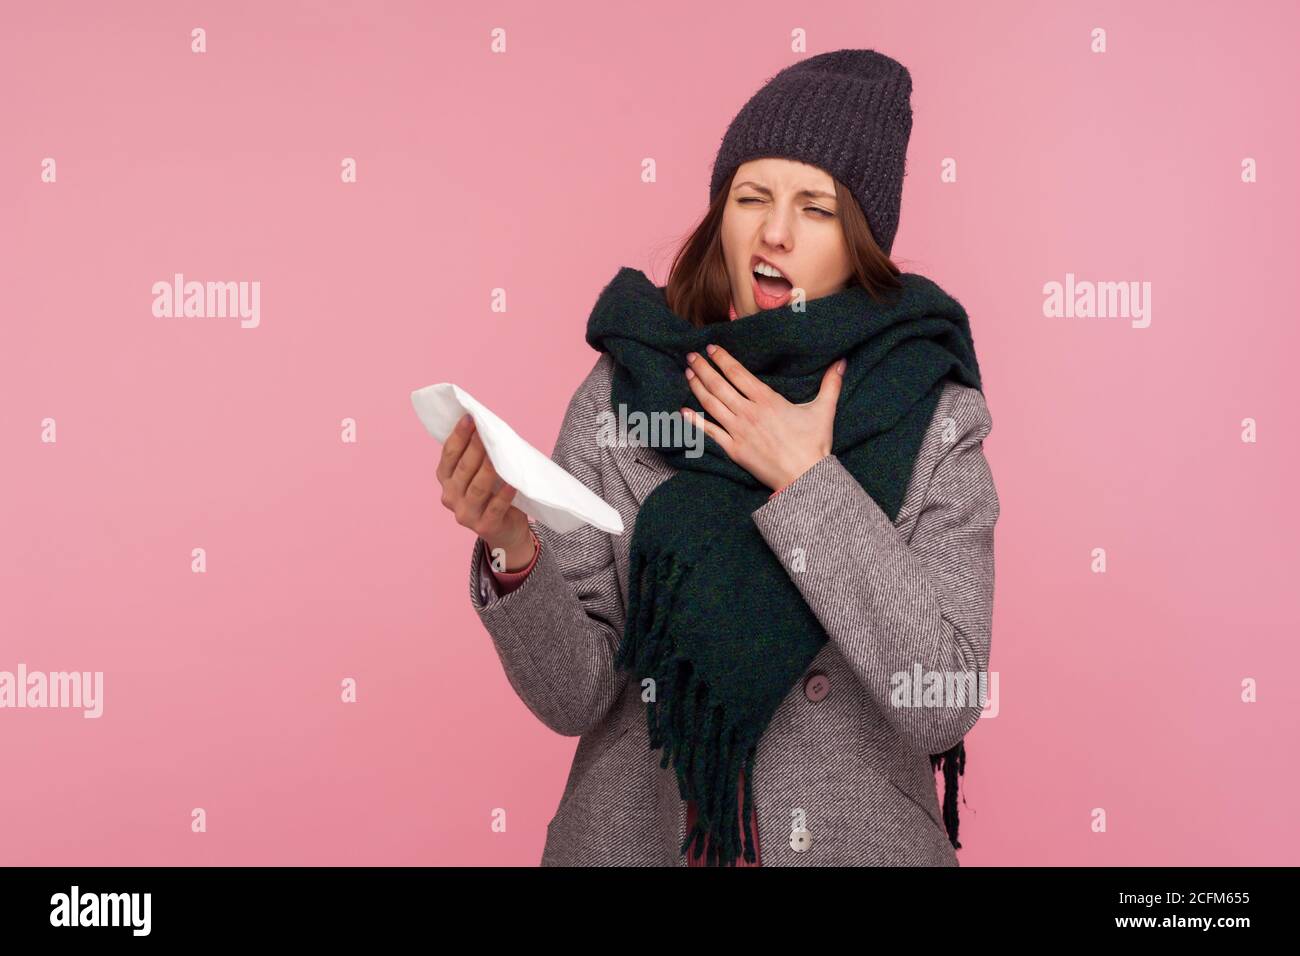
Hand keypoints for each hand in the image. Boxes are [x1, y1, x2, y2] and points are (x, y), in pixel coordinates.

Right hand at [436, 414, 535, 570]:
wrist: (507, 531)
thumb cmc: (494, 494)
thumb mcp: (482, 473)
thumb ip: (479, 455)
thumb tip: (487, 426)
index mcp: (446, 480)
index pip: (449, 455)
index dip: (458, 435)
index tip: (469, 417)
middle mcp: (450, 497)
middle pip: (463, 468)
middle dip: (474, 447)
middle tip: (485, 430)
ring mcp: (465, 514)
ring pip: (477, 487)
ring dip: (487, 469)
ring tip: (496, 453)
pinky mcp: (484, 526)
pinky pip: (495, 507)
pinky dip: (503, 495)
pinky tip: (511, 483)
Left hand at [681, 344, 846, 491]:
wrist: (804, 477)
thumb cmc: (814, 445)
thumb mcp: (823, 411)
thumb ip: (830, 384)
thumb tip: (841, 362)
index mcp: (767, 400)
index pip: (738, 374)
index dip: (722, 359)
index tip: (711, 348)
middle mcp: (748, 412)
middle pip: (719, 385)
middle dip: (703, 368)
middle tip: (691, 356)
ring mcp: (738, 431)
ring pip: (711, 404)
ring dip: (697, 387)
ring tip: (687, 374)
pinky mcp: (733, 449)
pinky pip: (709, 432)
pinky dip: (695, 421)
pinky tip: (683, 412)